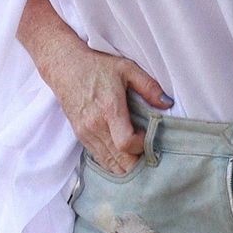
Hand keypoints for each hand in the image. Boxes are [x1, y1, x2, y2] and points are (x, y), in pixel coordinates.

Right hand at [44, 42, 171, 174]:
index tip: (148, 137)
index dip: (141, 146)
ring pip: (110, 165)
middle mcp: (95, 125)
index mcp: (109, 109)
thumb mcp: (127, 68)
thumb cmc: (97, 66)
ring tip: (139, 155)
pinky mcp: (81, 136)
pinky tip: (124, 155)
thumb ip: (149, 87)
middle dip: (138, 163)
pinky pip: (100, 159)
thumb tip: (167, 103)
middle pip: (119, 161)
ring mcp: (86, 133)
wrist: (65, 66)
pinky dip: (114, 162)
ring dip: (126, 165)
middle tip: (149, 154)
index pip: (126, 144)